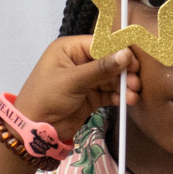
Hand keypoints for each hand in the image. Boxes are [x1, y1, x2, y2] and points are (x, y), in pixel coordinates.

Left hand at [12, 35, 135, 135]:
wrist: (36, 129)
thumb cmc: (46, 97)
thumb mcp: (73, 80)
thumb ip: (101, 68)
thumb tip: (125, 54)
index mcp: (69, 49)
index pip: (100, 44)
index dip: (119, 52)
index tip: (133, 62)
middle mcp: (79, 61)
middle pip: (109, 61)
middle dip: (123, 71)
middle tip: (135, 81)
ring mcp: (85, 80)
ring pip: (111, 78)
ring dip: (123, 86)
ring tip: (132, 95)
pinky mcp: (90, 96)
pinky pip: (108, 92)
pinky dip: (118, 96)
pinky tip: (126, 101)